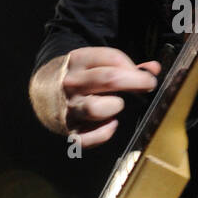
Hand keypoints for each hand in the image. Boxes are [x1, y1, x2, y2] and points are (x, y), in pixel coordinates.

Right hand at [40, 47, 159, 144]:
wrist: (43, 91)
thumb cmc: (79, 77)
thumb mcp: (95, 62)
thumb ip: (125, 65)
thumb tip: (154, 69)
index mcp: (78, 61)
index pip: (113, 59)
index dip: (135, 67)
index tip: (147, 75)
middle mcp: (71, 83)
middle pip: (109, 79)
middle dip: (136, 82)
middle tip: (148, 85)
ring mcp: (68, 107)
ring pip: (97, 108)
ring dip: (114, 106)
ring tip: (116, 105)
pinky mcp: (68, 130)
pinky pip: (87, 139)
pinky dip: (103, 134)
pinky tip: (110, 124)